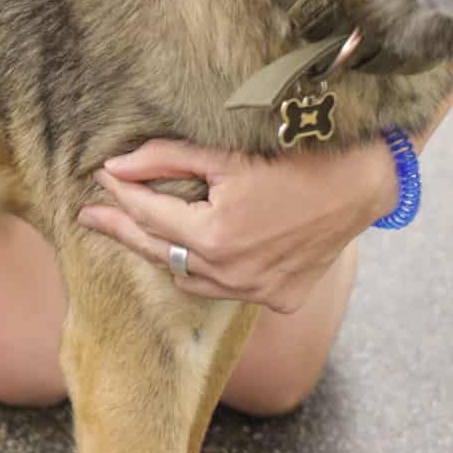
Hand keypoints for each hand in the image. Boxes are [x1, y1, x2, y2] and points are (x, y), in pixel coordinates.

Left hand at [76, 138, 400, 314]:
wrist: (362, 184)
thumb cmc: (295, 158)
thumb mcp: (225, 154)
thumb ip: (165, 160)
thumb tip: (115, 167)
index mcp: (214, 235)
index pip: (148, 214)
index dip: (119, 193)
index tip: (98, 177)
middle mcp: (231, 273)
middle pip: (158, 251)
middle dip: (121, 230)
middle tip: (90, 217)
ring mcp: (257, 291)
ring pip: (191, 280)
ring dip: (167, 255)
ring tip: (146, 232)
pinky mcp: (280, 298)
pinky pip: (229, 290)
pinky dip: (213, 272)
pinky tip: (205, 252)